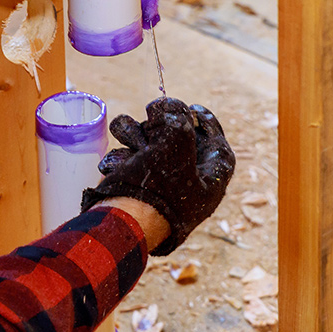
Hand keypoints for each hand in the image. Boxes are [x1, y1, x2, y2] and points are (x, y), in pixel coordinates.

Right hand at [81, 98, 235, 255]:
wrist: (122, 225)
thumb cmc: (158, 187)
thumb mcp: (176, 141)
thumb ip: (176, 116)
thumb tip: (166, 107)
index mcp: (211, 178)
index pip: (216, 143)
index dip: (206, 122)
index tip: (193, 108)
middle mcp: (189, 182)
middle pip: (179, 138)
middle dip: (160, 126)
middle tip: (152, 124)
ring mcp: (161, 185)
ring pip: (149, 143)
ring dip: (135, 136)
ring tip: (132, 145)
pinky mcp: (136, 185)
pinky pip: (131, 158)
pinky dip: (123, 155)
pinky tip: (116, 165)